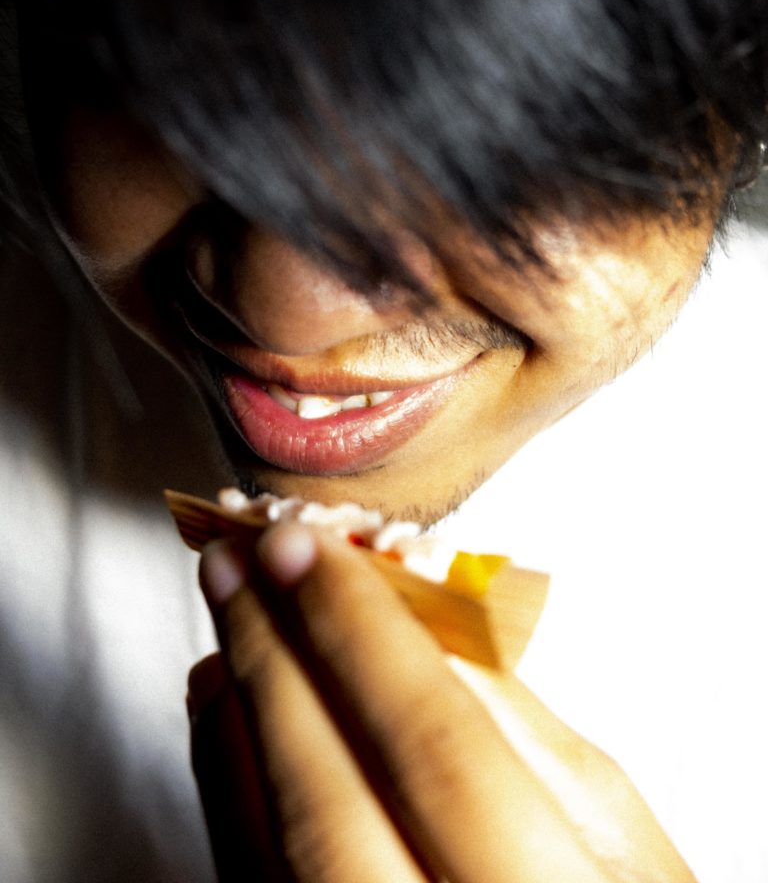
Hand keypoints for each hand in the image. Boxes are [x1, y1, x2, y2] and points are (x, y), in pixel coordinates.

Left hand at [188, 523, 696, 882]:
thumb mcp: (617, 837)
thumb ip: (523, 728)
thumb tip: (417, 617)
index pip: (432, 742)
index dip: (359, 632)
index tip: (308, 548)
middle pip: (325, 794)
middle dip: (272, 656)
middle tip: (237, 563)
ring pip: (265, 847)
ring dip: (234, 715)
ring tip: (226, 619)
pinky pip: (248, 879)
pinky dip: (226, 785)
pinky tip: (225, 710)